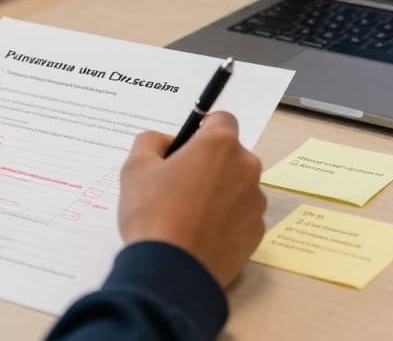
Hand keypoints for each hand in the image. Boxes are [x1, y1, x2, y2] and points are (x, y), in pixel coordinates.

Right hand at [118, 112, 266, 286]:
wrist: (171, 272)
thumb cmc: (153, 214)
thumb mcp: (135, 167)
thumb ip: (150, 141)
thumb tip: (166, 142)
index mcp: (220, 145)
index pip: (222, 119)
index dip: (202, 130)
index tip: (186, 146)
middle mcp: (246, 168)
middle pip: (230, 155)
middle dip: (209, 164)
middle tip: (179, 185)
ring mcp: (255, 202)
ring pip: (237, 186)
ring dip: (219, 192)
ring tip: (188, 215)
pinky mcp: (257, 232)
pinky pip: (241, 216)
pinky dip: (225, 220)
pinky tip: (200, 234)